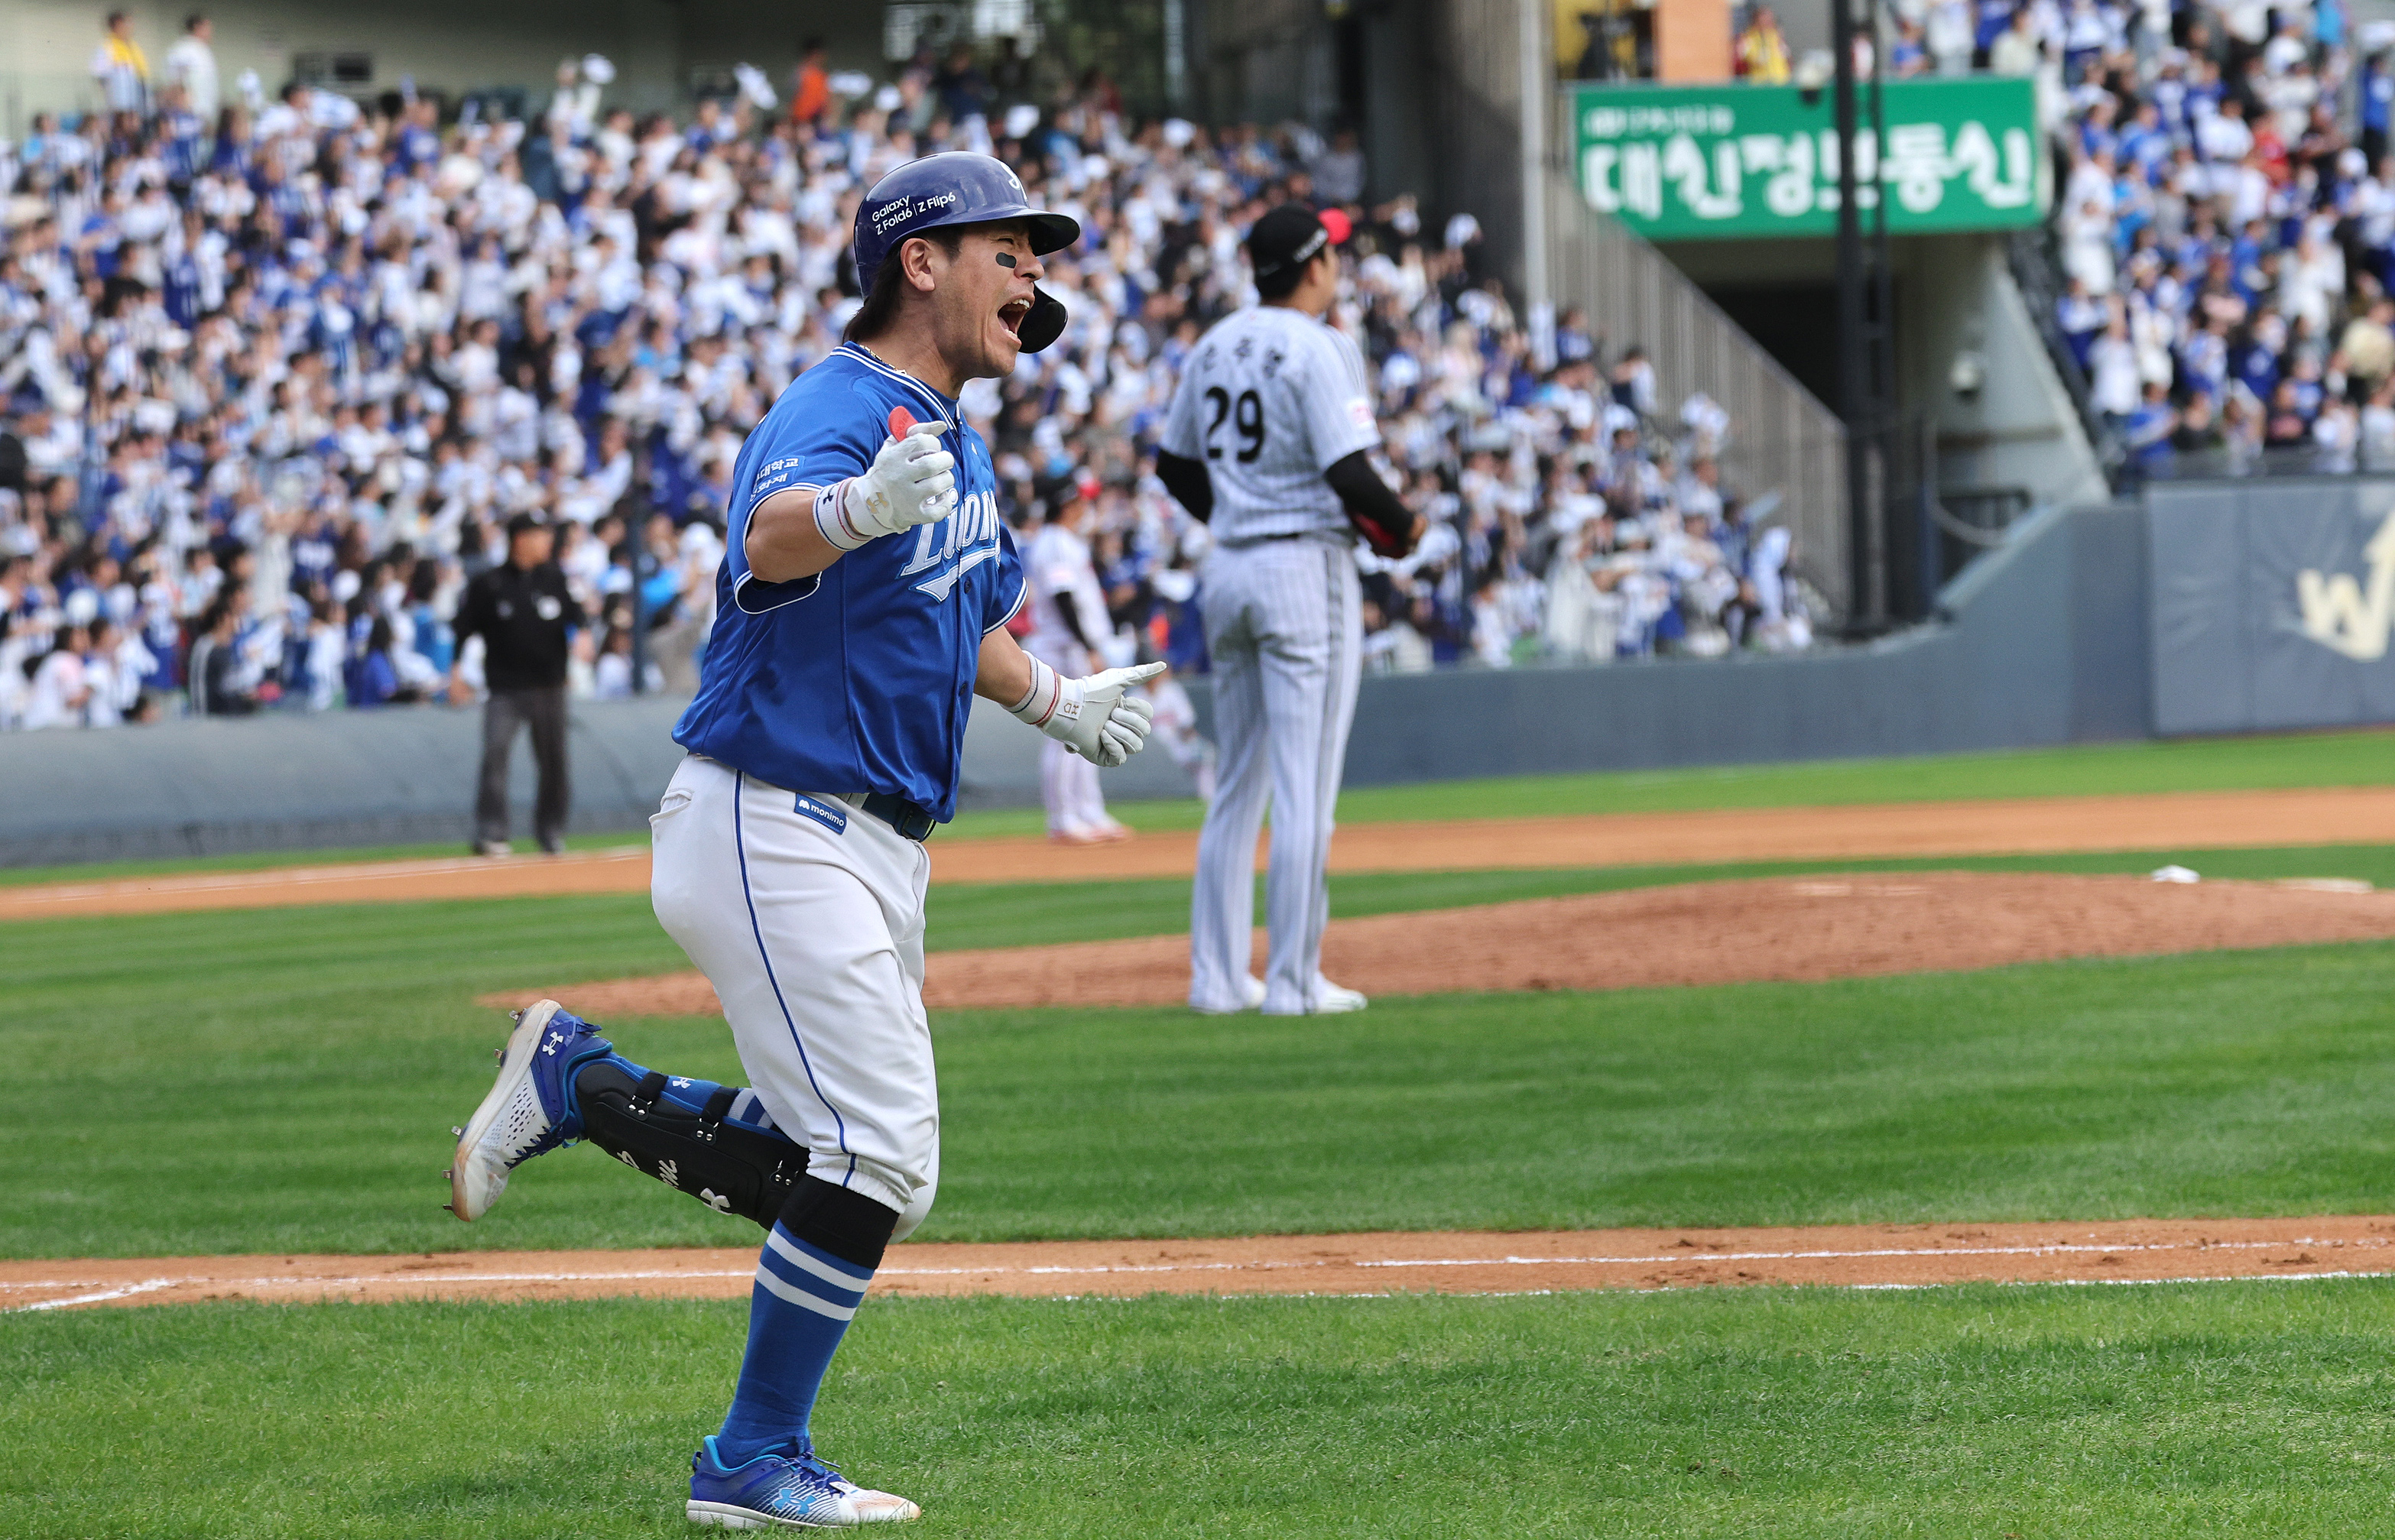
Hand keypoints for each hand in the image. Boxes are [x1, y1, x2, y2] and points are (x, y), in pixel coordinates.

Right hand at [816, 422, 955, 548]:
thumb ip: (917, 432)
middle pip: (933, 464)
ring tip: (941, 479)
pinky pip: (939, 510)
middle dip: (945, 460)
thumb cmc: (888, 470)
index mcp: (893, 457)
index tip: (932, 449)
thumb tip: (942, 425)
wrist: (871, 504)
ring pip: (939, 485)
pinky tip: (941, 497)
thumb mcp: (894, 447)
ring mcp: (907, 498)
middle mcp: (899, 477)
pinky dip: (946, 503)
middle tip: (943, 463)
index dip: (933, 443)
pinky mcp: (915, 515)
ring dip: (947, 479)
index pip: (922, 441)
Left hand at [1011, 660, 1164, 765]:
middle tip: (1111, 714)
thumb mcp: (1119, 679)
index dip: (1138, 709)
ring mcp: (1114, 744)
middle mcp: (1122, 728)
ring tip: (1104, 726)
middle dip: (1129, 721)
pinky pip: (1121, 758)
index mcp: (1126, 712)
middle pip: (1145, 731)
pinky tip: (1101, 735)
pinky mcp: (1104, 757)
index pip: (1149, 716)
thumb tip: (1164, 665)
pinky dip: (1113, 745)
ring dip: (1120, 733)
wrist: (1070, 706)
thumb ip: (1142, 673)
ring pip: (1136, 746)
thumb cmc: (1091, 692)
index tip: (1123, 701)